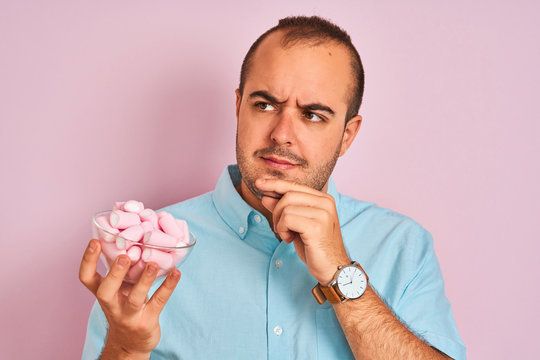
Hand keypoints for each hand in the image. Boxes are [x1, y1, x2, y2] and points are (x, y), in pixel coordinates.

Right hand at [79, 239, 180, 357]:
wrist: (130, 343)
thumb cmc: (125, 305)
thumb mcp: (118, 290)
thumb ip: (122, 270)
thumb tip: (131, 236)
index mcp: (103, 292)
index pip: (86, 278)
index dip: (88, 260)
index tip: (95, 241)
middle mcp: (112, 304)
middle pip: (105, 291)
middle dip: (114, 274)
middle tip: (123, 256)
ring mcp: (129, 315)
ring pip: (134, 298)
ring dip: (144, 280)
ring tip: (152, 263)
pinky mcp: (147, 321)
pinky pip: (158, 301)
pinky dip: (168, 286)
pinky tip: (176, 273)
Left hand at [256, 178, 349, 284]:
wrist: (332, 268)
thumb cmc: (315, 247)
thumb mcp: (296, 225)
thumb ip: (284, 209)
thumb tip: (266, 196)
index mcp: (323, 199)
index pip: (294, 185)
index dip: (275, 183)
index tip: (258, 183)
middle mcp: (326, 202)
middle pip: (288, 195)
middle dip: (276, 211)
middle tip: (280, 228)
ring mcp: (323, 214)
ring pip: (286, 207)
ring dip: (280, 223)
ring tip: (288, 235)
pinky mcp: (317, 226)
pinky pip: (287, 219)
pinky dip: (283, 230)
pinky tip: (290, 239)